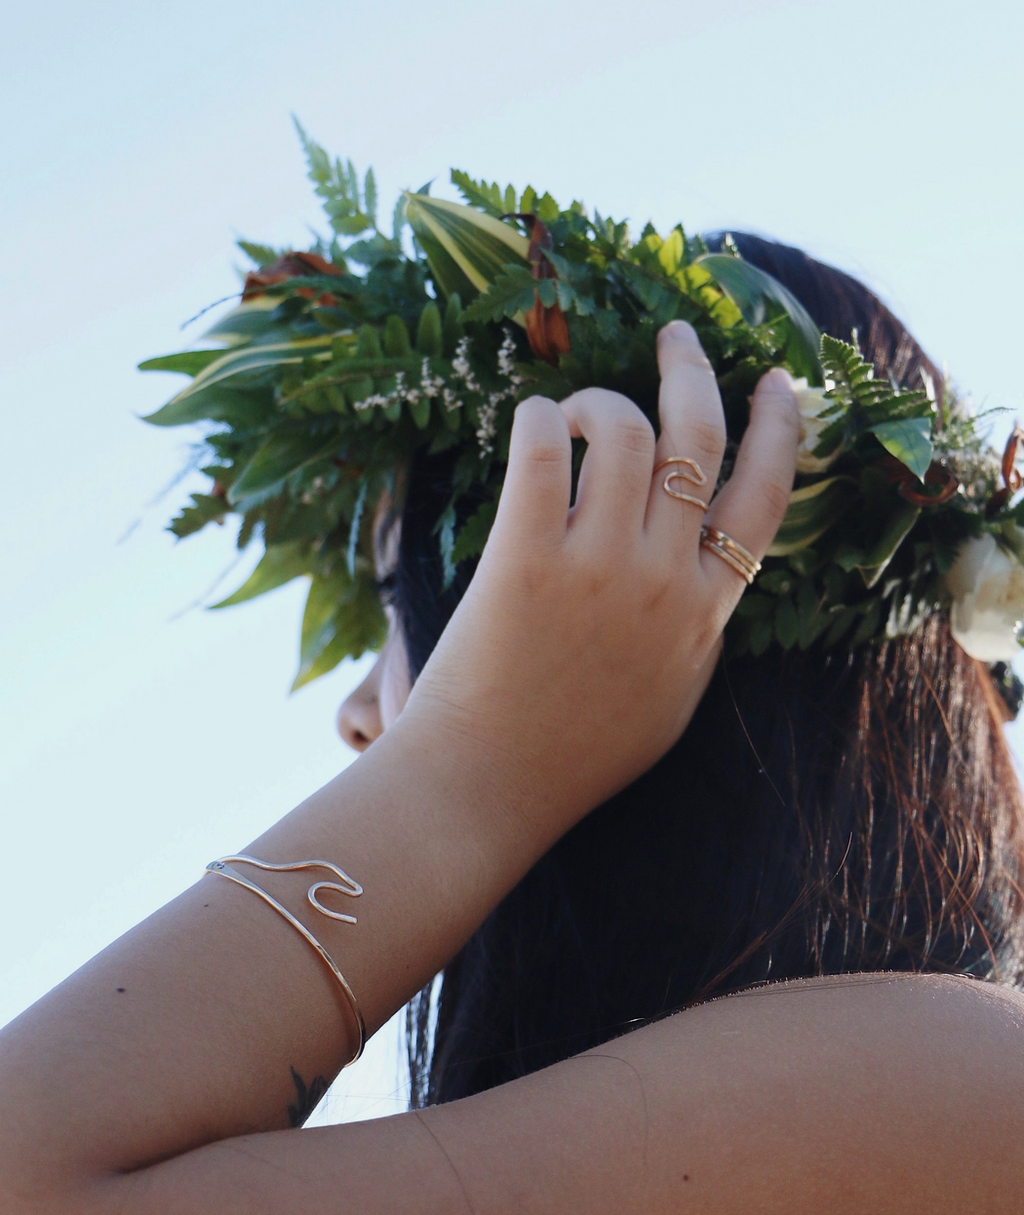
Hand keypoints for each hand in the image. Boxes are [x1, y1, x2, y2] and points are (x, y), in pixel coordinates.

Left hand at [401, 321, 798, 840]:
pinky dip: (534, 421)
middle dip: (693, 370)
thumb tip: (702, 575)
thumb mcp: (669, 695)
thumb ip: (694, 627)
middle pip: (699, 439)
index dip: (779, 428)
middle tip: (675, 336)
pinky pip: (538, 454)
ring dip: (599, 400)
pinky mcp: (524, 560)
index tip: (777, 382)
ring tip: (570, 413)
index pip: (766, 496)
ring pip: (621, 431)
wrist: (490, 788)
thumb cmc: (573, 751)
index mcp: (705, 610)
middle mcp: (663, 579)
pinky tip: (528, 424)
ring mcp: (597, 567)